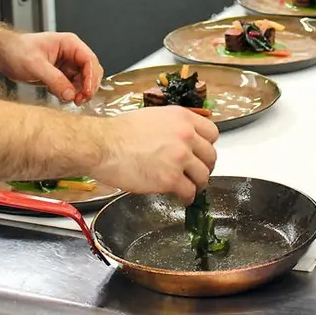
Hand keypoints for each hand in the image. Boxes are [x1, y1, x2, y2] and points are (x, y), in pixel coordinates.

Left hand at [0, 31, 102, 103]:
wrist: (4, 55)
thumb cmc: (17, 50)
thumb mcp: (35, 65)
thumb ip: (54, 79)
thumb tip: (70, 93)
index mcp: (69, 43)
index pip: (89, 60)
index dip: (91, 77)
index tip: (86, 92)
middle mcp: (71, 53)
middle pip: (91, 71)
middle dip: (87, 87)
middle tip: (79, 100)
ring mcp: (67, 64)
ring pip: (83, 81)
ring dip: (79, 92)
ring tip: (69, 99)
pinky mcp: (61, 75)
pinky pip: (73, 86)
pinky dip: (69, 93)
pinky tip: (58, 94)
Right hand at [92, 107, 218, 202]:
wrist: (103, 145)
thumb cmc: (119, 131)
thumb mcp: (153, 117)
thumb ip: (173, 127)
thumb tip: (181, 139)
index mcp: (182, 118)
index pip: (212, 133)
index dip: (207, 145)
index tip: (201, 153)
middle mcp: (186, 135)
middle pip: (211, 155)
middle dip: (205, 165)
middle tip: (197, 172)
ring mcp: (180, 157)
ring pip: (203, 175)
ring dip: (198, 183)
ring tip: (190, 187)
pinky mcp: (171, 178)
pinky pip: (189, 191)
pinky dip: (187, 197)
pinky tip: (182, 197)